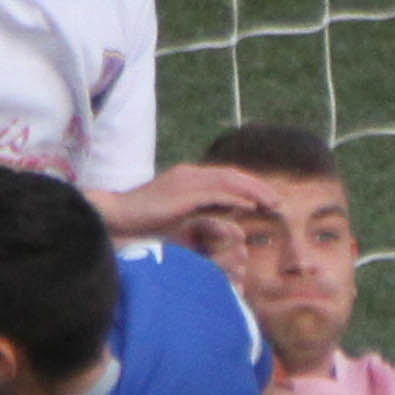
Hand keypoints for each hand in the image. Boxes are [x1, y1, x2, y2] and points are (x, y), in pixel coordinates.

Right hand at [99, 163, 277, 242]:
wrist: (118, 215)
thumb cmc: (144, 221)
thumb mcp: (179, 216)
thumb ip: (201, 214)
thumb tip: (225, 221)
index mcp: (190, 177)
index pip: (226, 177)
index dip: (248, 186)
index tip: (266, 199)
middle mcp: (191, 174)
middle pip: (232, 175)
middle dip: (257, 187)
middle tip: (277, 200)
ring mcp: (187, 180)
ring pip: (228, 180)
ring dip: (252, 191)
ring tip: (271, 202)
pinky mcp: (183, 193)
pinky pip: (216, 193)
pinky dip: (235, 198)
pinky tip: (250, 206)